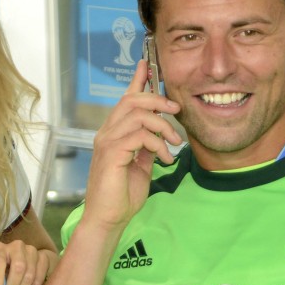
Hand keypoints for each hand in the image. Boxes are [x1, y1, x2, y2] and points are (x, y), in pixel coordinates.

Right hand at [81, 59, 182, 233]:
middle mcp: (107, 133)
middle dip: (158, 100)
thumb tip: (160, 135)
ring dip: (164, 126)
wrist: (108, 219)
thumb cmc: (122, 196)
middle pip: (132, 100)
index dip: (137, 80)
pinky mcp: (112, 153)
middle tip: (177, 110)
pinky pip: (140, 135)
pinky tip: (166, 158)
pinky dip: (159, 144)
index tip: (147, 64)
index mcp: (113, 133)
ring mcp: (107, 141)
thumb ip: (147, 148)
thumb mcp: (141, 166)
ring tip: (176, 143)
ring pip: (138, 115)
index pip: (125, 100)